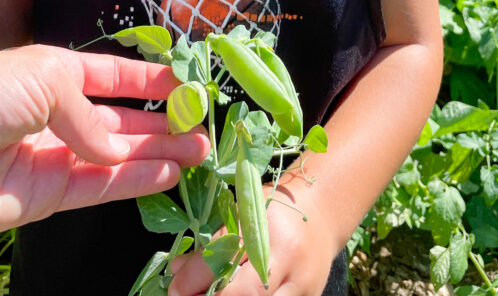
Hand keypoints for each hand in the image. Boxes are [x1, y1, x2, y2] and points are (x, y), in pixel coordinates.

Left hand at [0, 45, 209, 232]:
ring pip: (117, 157)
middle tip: (204, 127)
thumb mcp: (43, 76)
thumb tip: (116, 148)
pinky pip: (99, 188)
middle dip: (162, 123)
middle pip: (121, 120)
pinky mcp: (44, 197)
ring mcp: (52, 157)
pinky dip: (134, 181)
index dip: (150, 80)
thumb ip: (89, 112)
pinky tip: (166, 175)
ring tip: (199, 153)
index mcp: (54, 73)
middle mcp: (56, 116)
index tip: (188, 83)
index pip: (113, 76)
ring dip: (158, 154)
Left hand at [168, 175, 337, 295]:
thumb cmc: (276, 209)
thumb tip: (177, 269)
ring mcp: (302, 283)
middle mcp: (288, 256)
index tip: (174, 287)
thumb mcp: (245, 210)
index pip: (225, 255)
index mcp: (267, 224)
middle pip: (244, 292)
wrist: (322, 212)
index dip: (195, 277)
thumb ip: (215, 239)